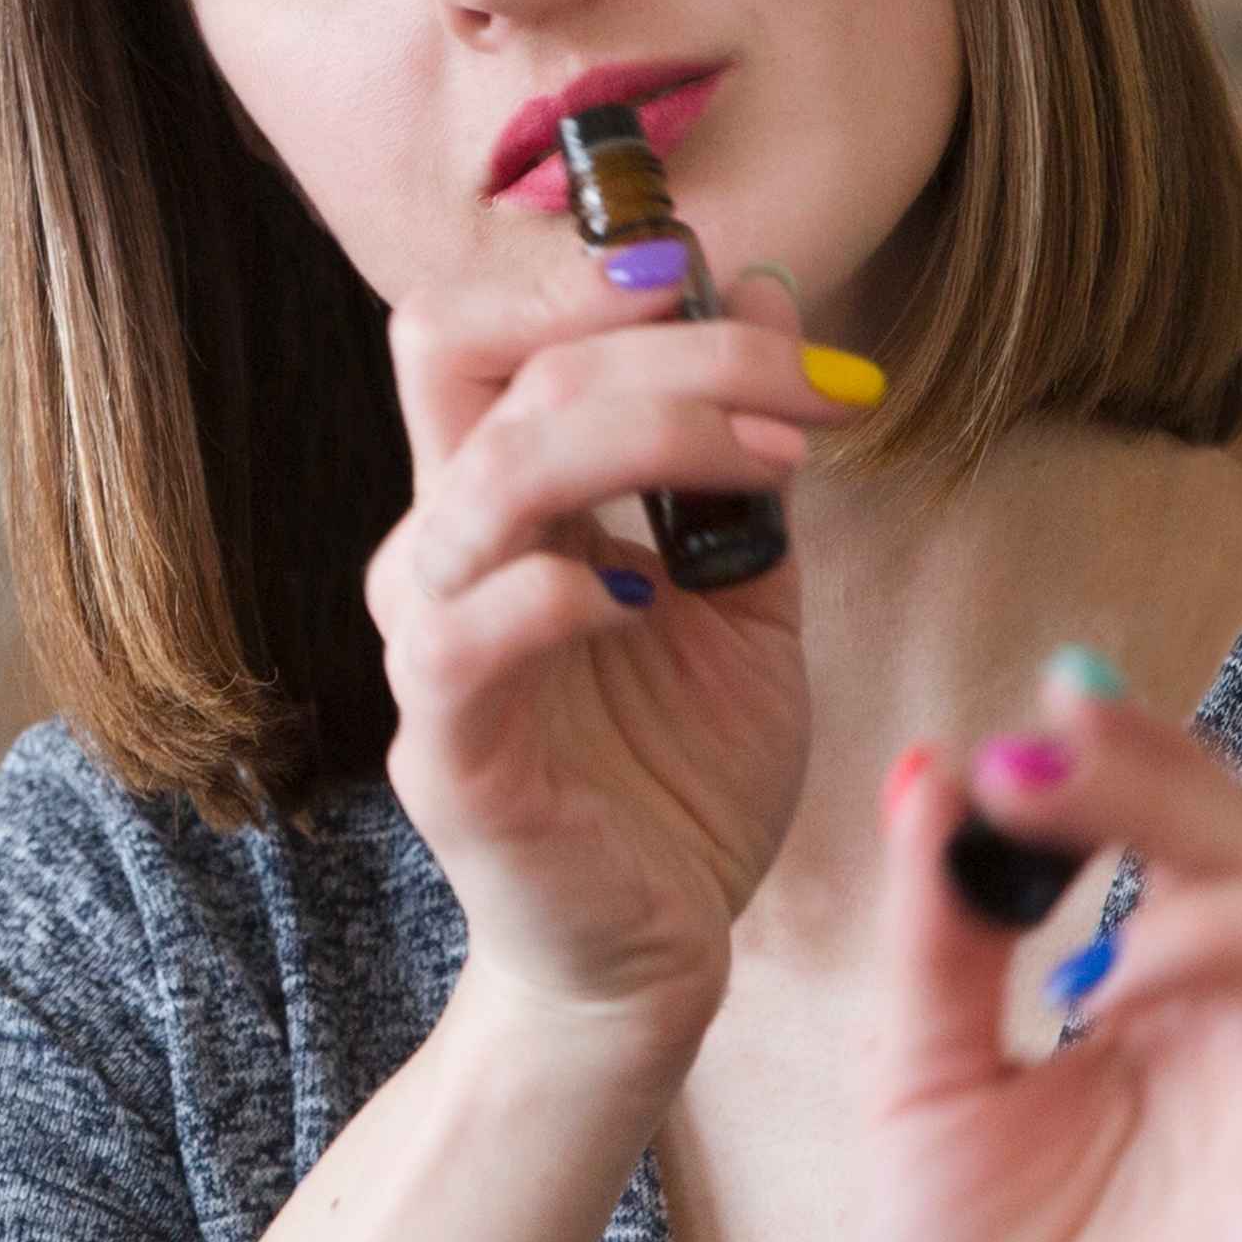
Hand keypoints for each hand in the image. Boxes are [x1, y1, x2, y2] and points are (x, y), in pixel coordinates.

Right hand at [368, 247, 832, 1066]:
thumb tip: (768, 290)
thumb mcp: (745, 595)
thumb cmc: (680, 780)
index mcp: (499, 512)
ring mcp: (432, 656)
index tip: (723, 285)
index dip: (582, 281)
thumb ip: (742, 460)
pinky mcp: (448, 756)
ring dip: (650, 437)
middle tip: (810, 389)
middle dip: (673, 349)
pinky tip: (648, 597)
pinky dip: (557, 591)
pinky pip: (463, 639)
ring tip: (775, 465)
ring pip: (489, 479)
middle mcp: (444, 562)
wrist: (652, 960)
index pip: (478, 335)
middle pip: (498, 373)